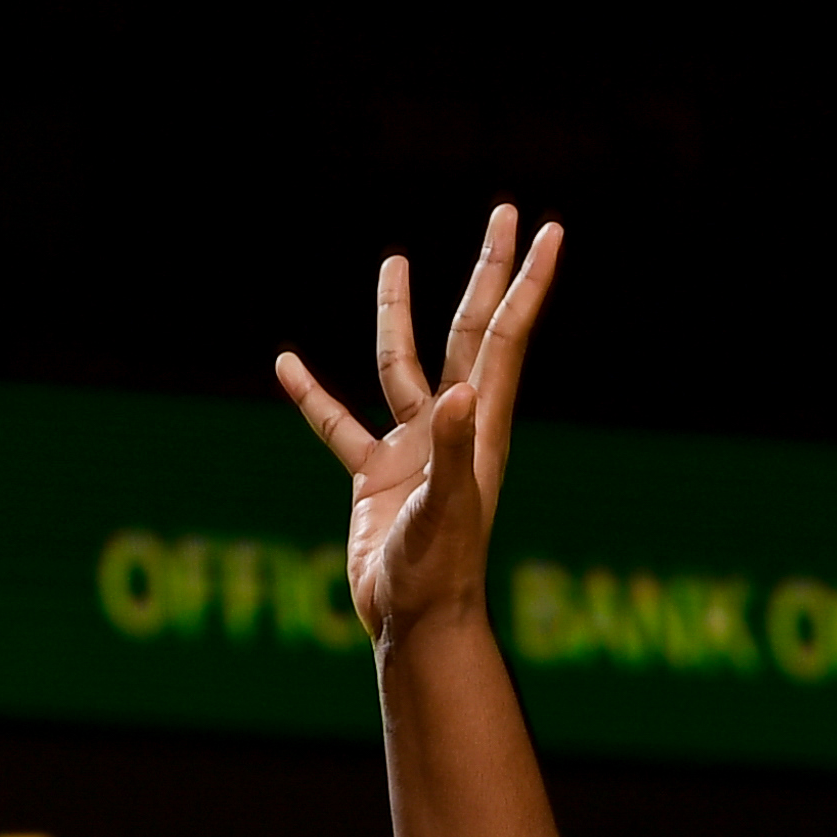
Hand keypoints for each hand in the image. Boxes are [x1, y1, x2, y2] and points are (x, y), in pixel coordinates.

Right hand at [273, 209, 562, 642]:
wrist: (414, 623)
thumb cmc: (439, 572)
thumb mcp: (448, 508)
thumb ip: (453, 449)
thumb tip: (461, 393)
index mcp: (481, 423)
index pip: (505, 336)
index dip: (526, 283)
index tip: (549, 231)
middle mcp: (454, 423)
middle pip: (471, 329)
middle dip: (488, 272)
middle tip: (507, 214)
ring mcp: (413, 447)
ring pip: (402, 364)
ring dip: (399, 314)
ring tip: (395, 260)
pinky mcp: (375, 475)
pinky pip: (338, 424)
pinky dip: (313, 396)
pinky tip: (287, 366)